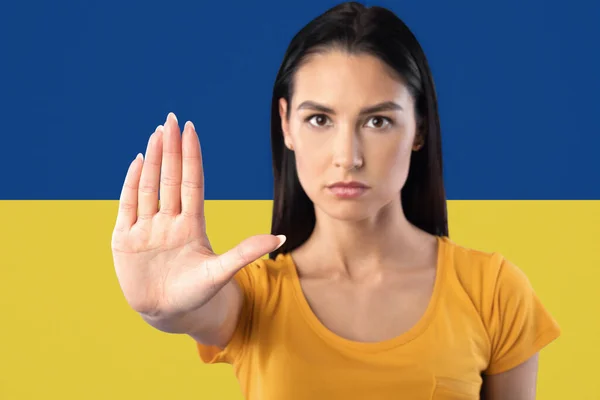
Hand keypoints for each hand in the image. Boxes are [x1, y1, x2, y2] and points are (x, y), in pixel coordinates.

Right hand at [111, 112, 284, 317]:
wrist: (169, 314)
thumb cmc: (197, 294)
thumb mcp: (222, 272)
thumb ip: (246, 252)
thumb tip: (281, 237)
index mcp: (192, 224)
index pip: (191, 182)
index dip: (191, 156)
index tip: (191, 129)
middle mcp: (169, 220)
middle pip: (170, 178)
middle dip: (171, 149)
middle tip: (171, 119)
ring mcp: (147, 228)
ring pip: (149, 186)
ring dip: (153, 160)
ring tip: (156, 133)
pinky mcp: (126, 239)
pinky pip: (128, 205)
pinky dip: (131, 184)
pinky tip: (137, 161)